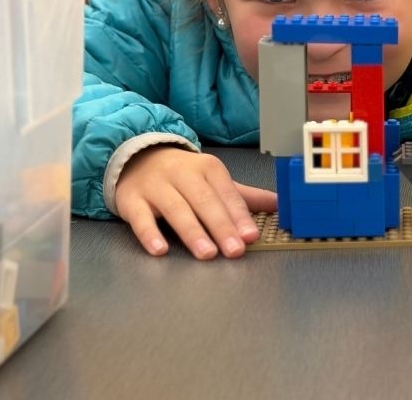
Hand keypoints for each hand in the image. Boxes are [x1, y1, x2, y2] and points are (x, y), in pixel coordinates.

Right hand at [116, 146, 277, 258]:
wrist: (138, 157)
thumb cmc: (183, 175)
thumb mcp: (214, 180)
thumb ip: (244, 196)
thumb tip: (279, 204)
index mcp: (208, 168)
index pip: (227, 193)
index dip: (240, 215)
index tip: (251, 236)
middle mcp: (182, 174)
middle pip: (204, 201)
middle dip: (221, 227)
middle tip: (235, 250)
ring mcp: (156, 186)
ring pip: (176, 209)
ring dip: (193, 232)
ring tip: (207, 253)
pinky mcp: (132, 200)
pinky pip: (140, 217)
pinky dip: (149, 234)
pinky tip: (160, 250)